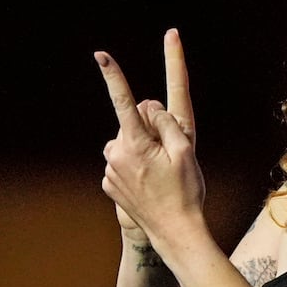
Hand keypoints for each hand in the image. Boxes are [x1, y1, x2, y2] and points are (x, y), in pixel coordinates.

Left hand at [97, 29, 204, 253]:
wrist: (174, 232)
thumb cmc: (185, 191)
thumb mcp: (185, 150)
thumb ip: (165, 121)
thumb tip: (147, 106)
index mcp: (136, 144)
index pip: (123, 101)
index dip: (113, 75)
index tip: (100, 54)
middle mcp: (117, 155)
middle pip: (131, 124)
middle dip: (148, 130)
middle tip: (169, 157)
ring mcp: (110, 172)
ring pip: (125, 144)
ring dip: (140, 149)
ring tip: (159, 174)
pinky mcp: (108, 184)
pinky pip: (121, 163)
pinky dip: (133, 167)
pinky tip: (148, 184)